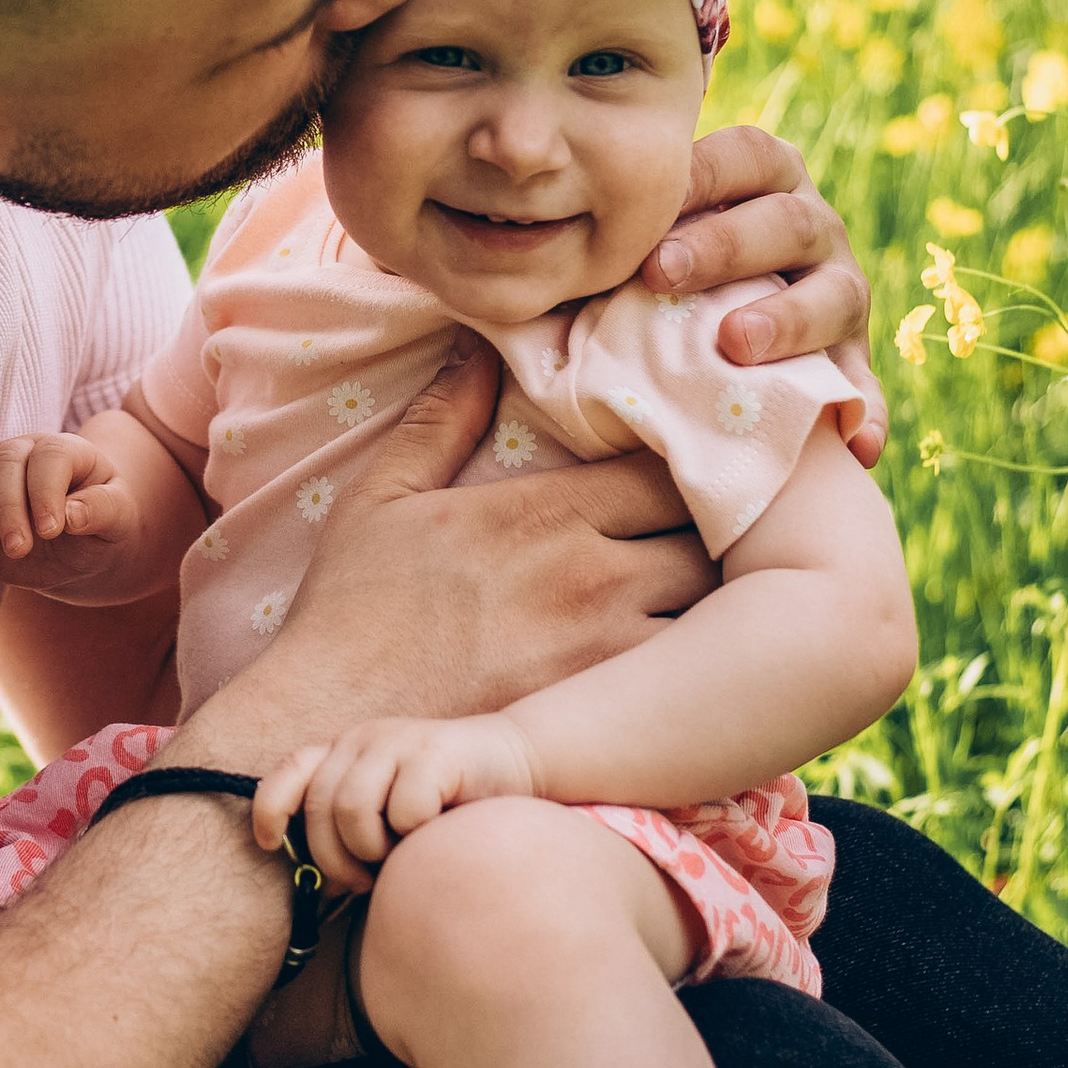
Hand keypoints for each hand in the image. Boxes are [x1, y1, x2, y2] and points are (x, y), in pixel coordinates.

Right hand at [0, 433, 140, 594]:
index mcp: (64, 451)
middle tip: (19, 549)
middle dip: (6, 506)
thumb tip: (74, 515)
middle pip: (2, 462)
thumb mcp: (118, 520)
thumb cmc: (103, 526)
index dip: (46, 490)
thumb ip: (102, 511)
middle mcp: (23, 455)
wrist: (79, 549)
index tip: (51, 530)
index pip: (50, 456)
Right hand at [177, 330, 715, 770]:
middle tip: (740, 534)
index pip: (673, 463)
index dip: (701, 462)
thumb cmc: (353, 610)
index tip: (704, 467)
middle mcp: (593, 572)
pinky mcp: (607, 716)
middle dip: (734, 531)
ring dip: (732, 602)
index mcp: (548, 510)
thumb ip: (444, 417)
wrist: (326, 722)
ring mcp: (607, 647)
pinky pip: (690, 684)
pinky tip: (708, 669)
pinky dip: (708, 669)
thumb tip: (478, 344)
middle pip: (718, 535)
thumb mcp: (385, 495)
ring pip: (719, 611)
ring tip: (738, 600)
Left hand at [256, 714, 536, 889]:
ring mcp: (398, 739)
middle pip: (320, 808)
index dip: (269, 808)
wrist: (517, 761)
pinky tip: (437, 831)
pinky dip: (418, 834)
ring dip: (374, 849)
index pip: (289, 770)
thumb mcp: (388, 815)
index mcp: (344, 752)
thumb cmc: (445, 805)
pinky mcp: (435, 750)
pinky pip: (405, 808)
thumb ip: (351, 831)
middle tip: (368, 881)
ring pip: (353, 808)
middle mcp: (363, 739)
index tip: (268, 844)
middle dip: (338, 859)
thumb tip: (313, 882)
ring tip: (400, 856)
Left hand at [642, 123, 886, 466]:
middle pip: (789, 221)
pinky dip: (865, 413)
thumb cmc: (655, 271)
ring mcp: (840, 292)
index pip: (744, 156)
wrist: (706, 324)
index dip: (698, 176)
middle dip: (725, 245)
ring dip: (788, 319)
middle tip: (661, 274)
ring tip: (736, 345)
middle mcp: (813, 227)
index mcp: (765, 179)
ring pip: (838, 294)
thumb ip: (612, 233)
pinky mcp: (852, 361)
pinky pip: (865, 388)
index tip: (641, 210)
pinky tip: (853, 442)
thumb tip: (538, 255)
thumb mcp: (642, 240)